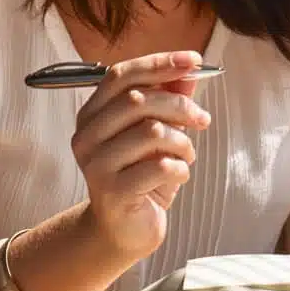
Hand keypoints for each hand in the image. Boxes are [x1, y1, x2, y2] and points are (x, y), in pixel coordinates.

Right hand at [70, 51, 211, 257]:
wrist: (125, 230)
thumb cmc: (141, 177)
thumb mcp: (158, 133)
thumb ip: (168, 99)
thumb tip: (189, 69)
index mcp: (93, 114)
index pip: (122, 75)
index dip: (160, 64)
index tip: (195, 60)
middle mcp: (87, 136)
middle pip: (139, 100)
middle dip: (180, 106)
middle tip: (202, 120)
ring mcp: (96, 164)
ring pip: (152, 132)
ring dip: (182, 142)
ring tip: (187, 155)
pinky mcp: (112, 192)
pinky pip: (159, 166)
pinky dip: (181, 168)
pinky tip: (179, 175)